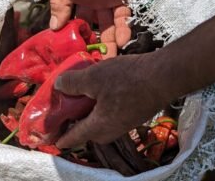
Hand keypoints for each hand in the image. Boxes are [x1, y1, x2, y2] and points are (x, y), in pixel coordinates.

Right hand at [50, 0, 137, 56]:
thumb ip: (61, 1)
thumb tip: (53, 27)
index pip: (72, 22)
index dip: (73, 38)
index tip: (72, 55)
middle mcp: (90, 3)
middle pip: (92, 29)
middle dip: (93, 45)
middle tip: (93, 64)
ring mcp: (108, 2)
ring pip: (108, 27)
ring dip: (109, 42)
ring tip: (110, 59)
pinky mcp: (124, 0)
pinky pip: (124, 18)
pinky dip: (124, 29)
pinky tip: (122, 40)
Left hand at [54, 53, 171, 147]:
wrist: (164, 77)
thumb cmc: (128, 79)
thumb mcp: (93, 77)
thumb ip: (72, 83)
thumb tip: (58, 85)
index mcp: (98, 128)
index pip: (72, 138)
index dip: (58, 136)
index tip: (49, 137)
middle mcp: (111, 131)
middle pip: (85, 132)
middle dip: (73, 123)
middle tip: (63, 110)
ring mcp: (124, 124)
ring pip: (99, 123)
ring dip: (88, 113)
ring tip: (80, 98)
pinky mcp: (133, 115)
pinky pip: (110, 115)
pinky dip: (101, 107)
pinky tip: (101, 92)